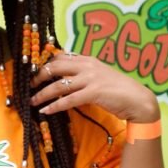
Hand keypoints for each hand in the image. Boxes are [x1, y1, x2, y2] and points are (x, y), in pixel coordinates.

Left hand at [30, 52, 159, 121]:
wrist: (138, 99)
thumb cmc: (117, 89)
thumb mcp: (98, 75)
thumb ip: (82, 73)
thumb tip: (62, 78)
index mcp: (87, 59)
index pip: (59, 57)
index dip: (44, 64)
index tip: (33, 72)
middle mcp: (87, 66)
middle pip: (54, 68)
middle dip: (38, 77)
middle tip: (29, 86)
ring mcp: (91, 78)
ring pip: (58, 85)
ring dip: (42, 94)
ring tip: (32, 101)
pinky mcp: (94, 92)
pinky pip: (69, 100)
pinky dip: (55, 106)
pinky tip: (46, 111)